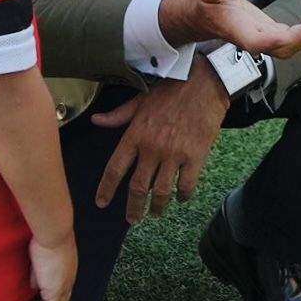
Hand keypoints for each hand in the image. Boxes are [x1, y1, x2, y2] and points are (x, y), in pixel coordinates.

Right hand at [22, 230, 76, 300]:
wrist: (53, 235)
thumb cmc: (46, 240)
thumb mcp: (41, 259)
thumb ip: (38, 274)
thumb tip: (34, 286)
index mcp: (67, 273)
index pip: (61, 293)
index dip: (49, 300)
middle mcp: (68, 283)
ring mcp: (63, 288)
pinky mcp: (55, 291)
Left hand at [91, 70, 231, 222]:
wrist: (204, 80)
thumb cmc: (170, 88)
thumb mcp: (140, 100)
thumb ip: (118, 115)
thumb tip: (96, 121)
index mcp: (135, 134)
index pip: (115, 169)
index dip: (106, 189)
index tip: (101, 203)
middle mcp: (152, 147)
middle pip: (137, 188)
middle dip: (133, 208)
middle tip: (132, 220)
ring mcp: (175, 153)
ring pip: (161, 191)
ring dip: (157, 207)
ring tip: (155, 213)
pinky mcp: (196, 155)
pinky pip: (187, 185)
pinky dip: (183, 196)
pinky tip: (182, 198)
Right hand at [158, 0, 300, 59]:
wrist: (206, 14)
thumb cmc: (205, 2)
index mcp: (239, 33)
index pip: (259, 43)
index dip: (275, 40)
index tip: (289, 30)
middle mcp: (256, 40)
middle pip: (286, 47)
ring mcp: (267, 37)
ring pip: (295, 43)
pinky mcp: (273, 31)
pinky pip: (297, 33)